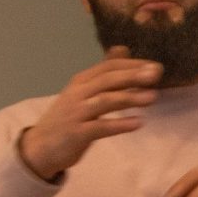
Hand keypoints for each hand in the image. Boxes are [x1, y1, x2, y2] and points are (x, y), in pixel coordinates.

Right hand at [17, 52, 160, 178]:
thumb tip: (123, 48)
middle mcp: (78, 93)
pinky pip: (100, 127)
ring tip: (152, 97)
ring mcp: (76, 113)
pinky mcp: (77, 134)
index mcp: (81, 81)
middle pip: (107, 80)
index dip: (132, 65)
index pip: (108, 67)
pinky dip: (119, 124)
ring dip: (129, 98)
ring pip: (104, 101)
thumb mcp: (85, 92)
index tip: (155, 66)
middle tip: (156, 74)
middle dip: (132, 75)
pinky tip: (138, 123)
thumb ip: (105, 73)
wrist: (41, 147)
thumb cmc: (69, 118)